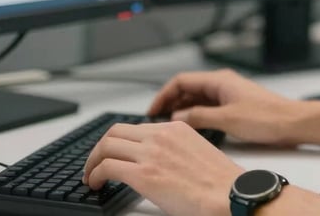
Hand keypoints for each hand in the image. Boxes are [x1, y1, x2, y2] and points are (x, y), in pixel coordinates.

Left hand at [82, 120, 239, 215]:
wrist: (228, 193)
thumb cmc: (218, 181)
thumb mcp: (196, 150)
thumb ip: (175, 148)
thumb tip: (159, 160)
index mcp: (174, 128)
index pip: (134, 127)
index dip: (117, 141)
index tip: (112, 154)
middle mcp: (161, 135)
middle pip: (115, 132)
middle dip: (99, 149)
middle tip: (95, 164)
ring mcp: (151, 153)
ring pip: (106, 146)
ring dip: (92, 162)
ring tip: (91, 177)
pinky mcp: (144, 175)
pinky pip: (107, 168)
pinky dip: (95, 175)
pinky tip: (97, 185)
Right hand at [148, 68, 301, 146]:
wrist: (292, 122)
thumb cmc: (266, 117)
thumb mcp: (227, 119)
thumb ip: (199, 117)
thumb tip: (178, 116)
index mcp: (219, 80)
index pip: (182, 80)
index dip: (163, 94)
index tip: (152, 110)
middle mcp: (222, 84)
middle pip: (188, 89)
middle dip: (170, 102)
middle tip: (157, 120)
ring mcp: (228, 94)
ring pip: (197, 98)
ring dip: (182, 110)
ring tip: (170, 126)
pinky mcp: (234, 105)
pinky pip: (207, 107)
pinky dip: (196, 115)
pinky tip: (191, 128)